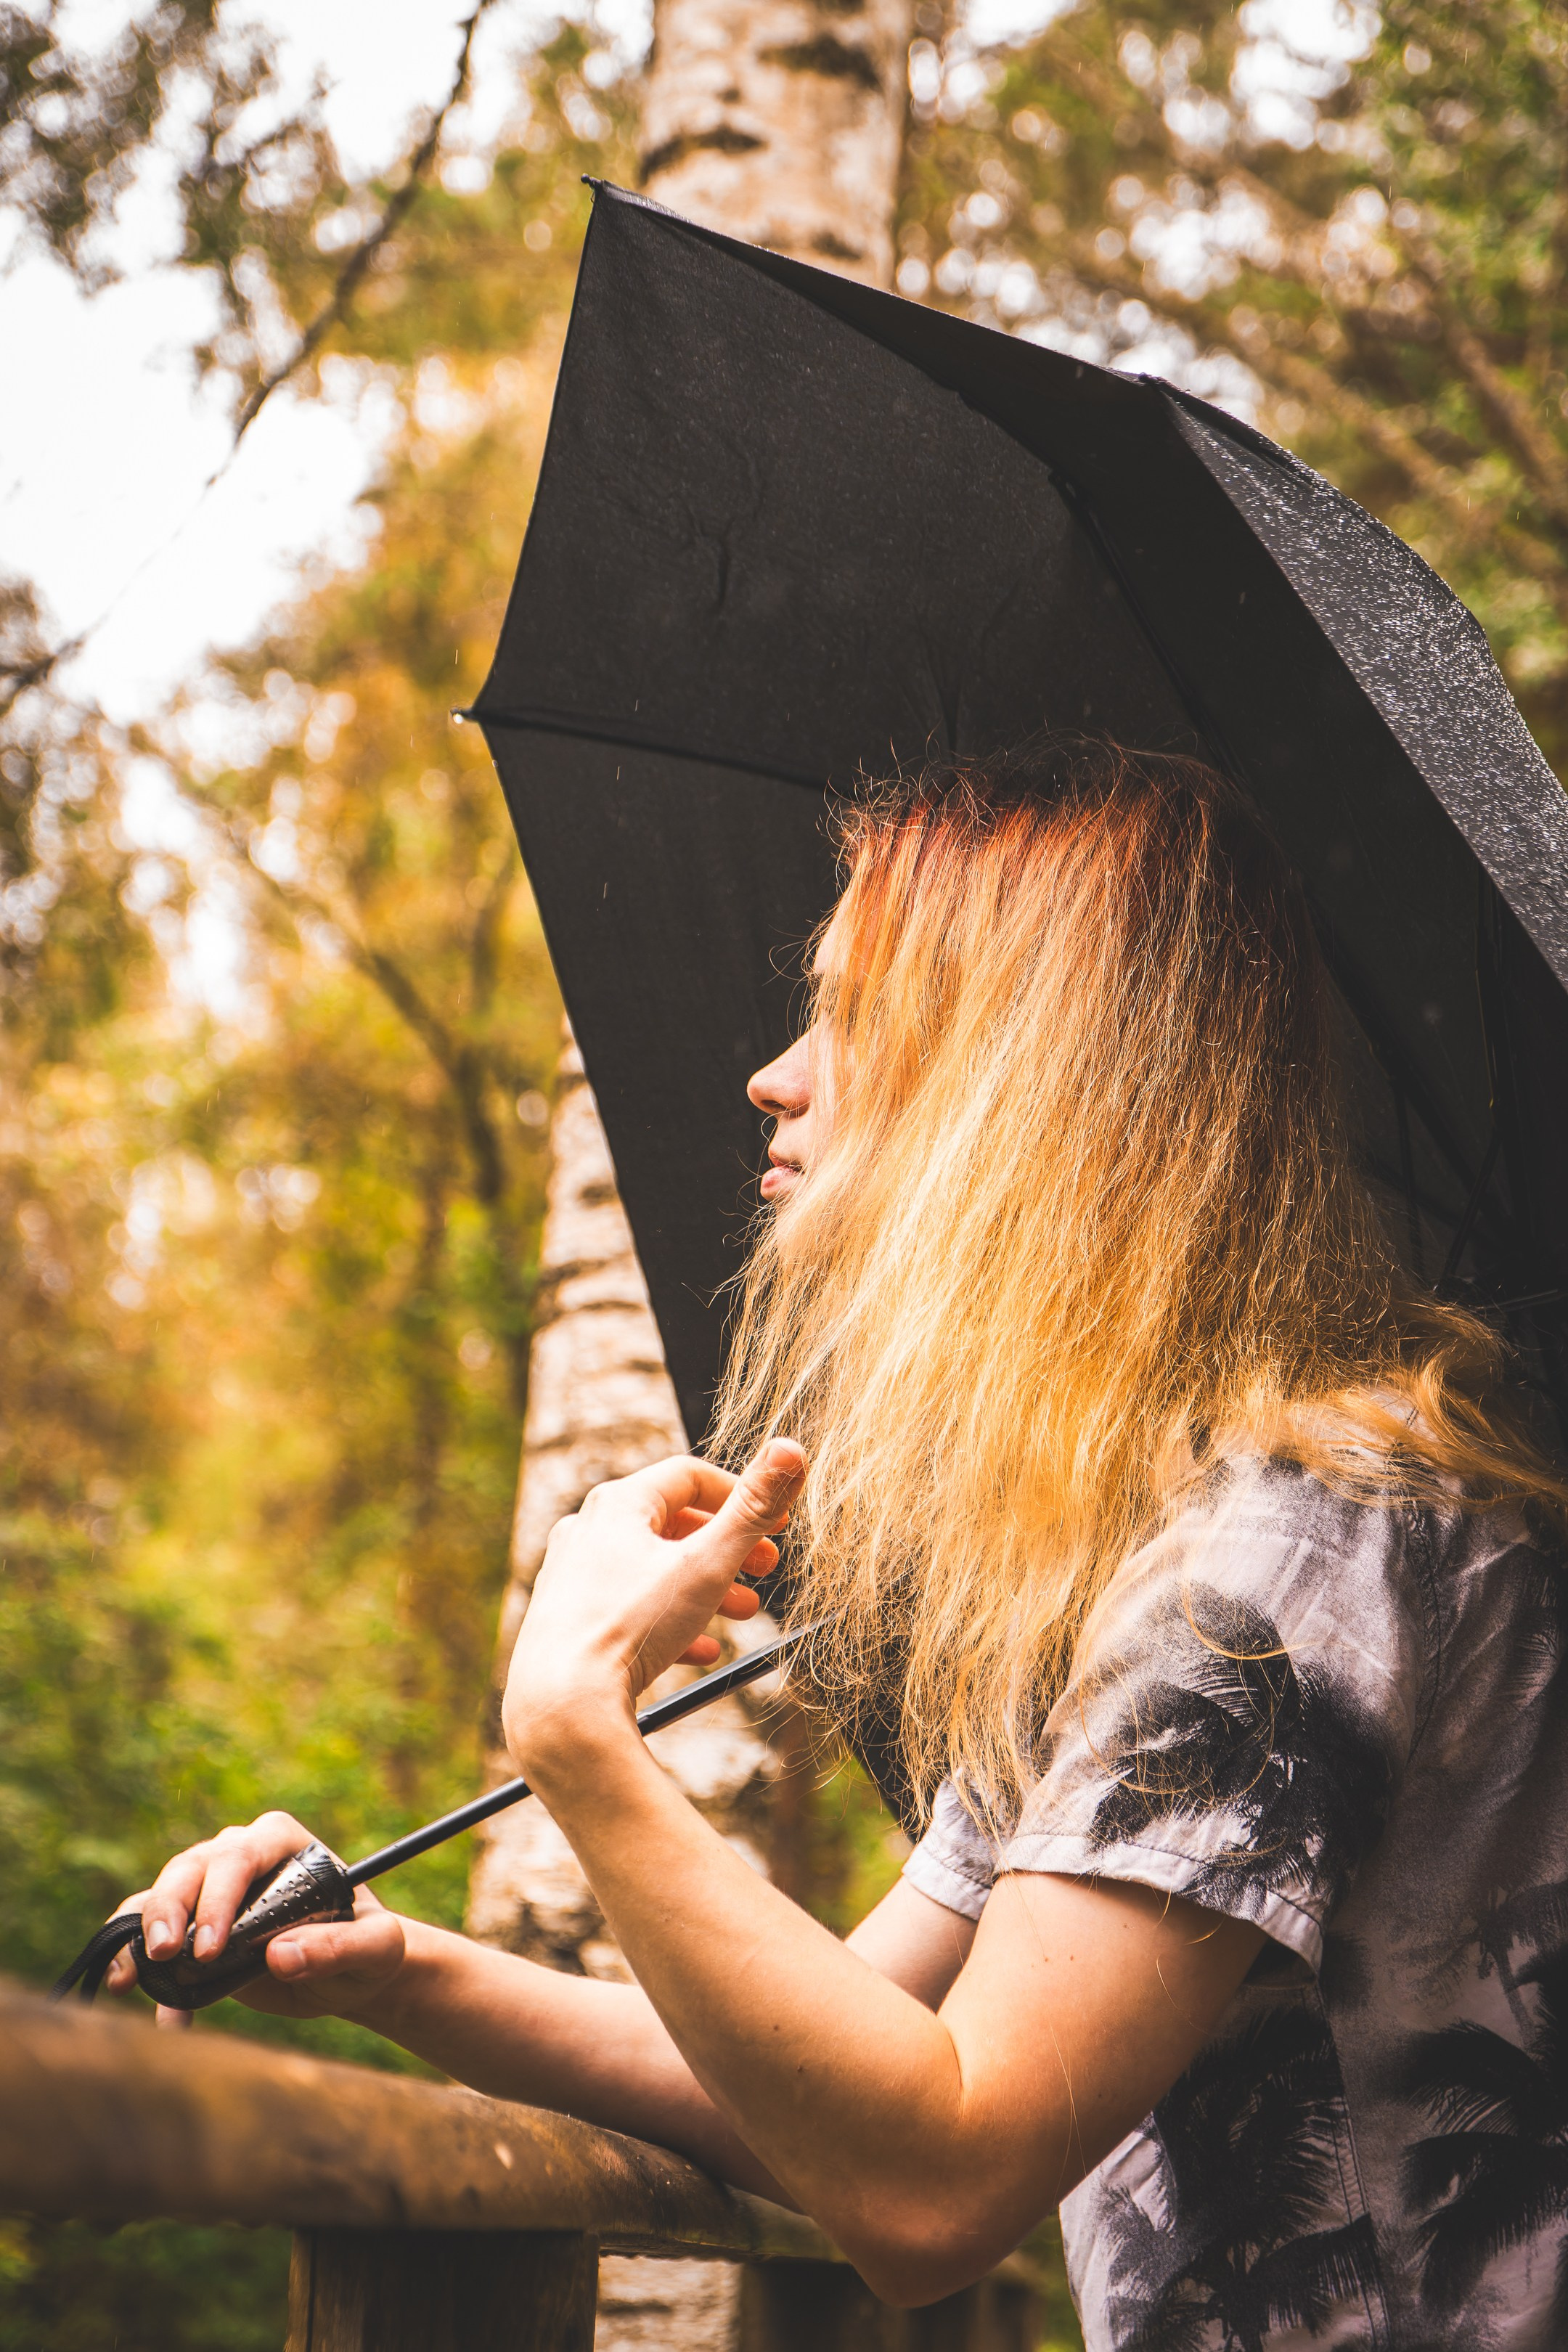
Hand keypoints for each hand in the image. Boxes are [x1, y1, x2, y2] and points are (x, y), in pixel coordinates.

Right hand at [104, 1811, 406, 2028]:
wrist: (349, 1976)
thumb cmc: (368, 1951)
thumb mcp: (375, 1949)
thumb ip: (341, 1948)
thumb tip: (280, 1954)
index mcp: (283, 1841)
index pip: (241, 1856)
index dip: (220, 1897)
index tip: (213, 1948)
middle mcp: (240, 1854)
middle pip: (190, 1867)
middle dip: (170, 1908)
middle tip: (167, 1955)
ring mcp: (210, 1888)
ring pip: (161, 1893)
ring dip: (142, 1934)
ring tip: (131, 1979)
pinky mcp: (191, 1925)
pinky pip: (148, 1932)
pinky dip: (134, 1960)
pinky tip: (132, 1993)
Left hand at [503, 1440, 805, 1779]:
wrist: (562, 1703)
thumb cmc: (630, 1626)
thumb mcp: (707, 1563)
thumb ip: (753, 1508)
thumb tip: (791, 1447)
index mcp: (618, 1504)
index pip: (688, 1475)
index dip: (740, 1494)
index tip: (776, 1521)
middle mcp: (587, 1531)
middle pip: (671, 1524)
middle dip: (728, 1547)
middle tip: (766, 1568)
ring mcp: (572, 1577)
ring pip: (652, 1571)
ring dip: (705, 1586)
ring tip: (745, 1610)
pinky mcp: (567, 1621)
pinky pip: (628, 1612)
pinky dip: (670, 1622)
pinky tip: (702, 1649)